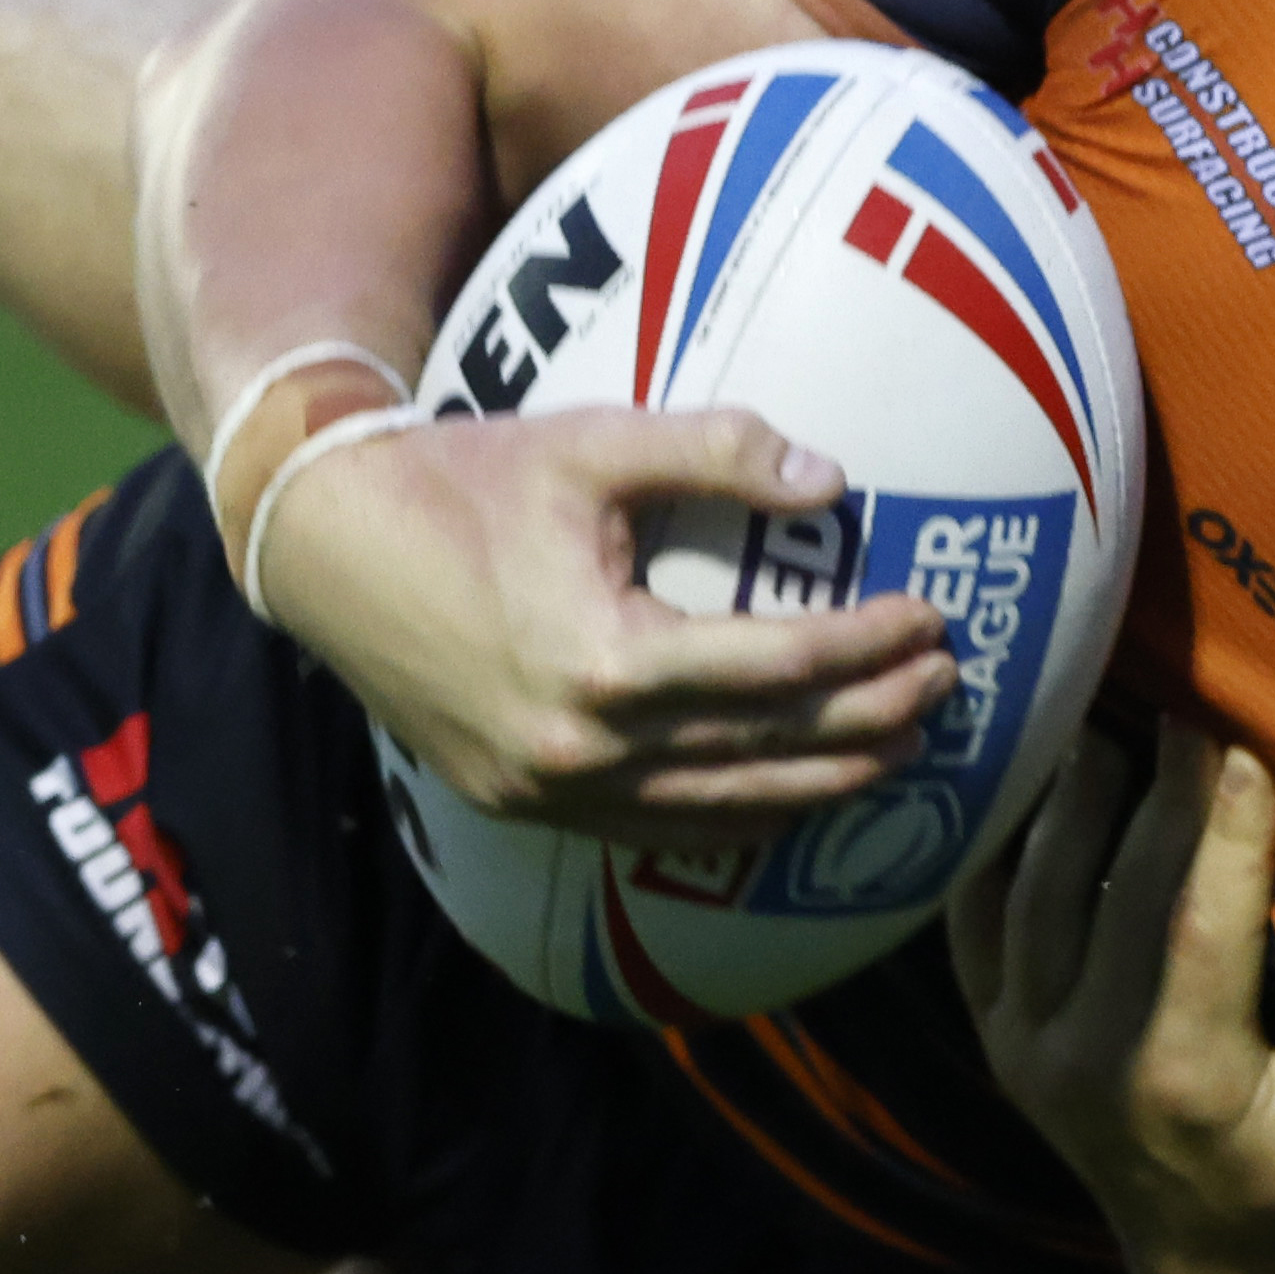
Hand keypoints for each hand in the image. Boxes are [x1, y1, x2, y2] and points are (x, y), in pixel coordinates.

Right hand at [246, 403, 955, 845]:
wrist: (328, 546)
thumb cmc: (463, 480)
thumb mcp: (591, 444)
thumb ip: (715, 453)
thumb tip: (830, 481)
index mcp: (605, 658)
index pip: (780, 667)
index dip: (870, 645)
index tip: (933, 614)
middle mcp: (583, 748)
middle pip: (767, 750)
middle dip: (871, 722)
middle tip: (946, 688)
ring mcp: (551, 793)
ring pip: (721, 811)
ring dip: (821, 786)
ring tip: (898, 754)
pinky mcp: (526, 807)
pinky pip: (658, 829)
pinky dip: (738, 819)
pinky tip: (791, 799)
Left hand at [951, 723, 1274, 1273]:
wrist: (1220, 1271)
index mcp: (1187, 1078)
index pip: (1199, 926)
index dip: (1223, 833)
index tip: (1242, 749)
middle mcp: (1089, 1059)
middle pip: (1111, 894)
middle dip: (1150, 795)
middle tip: (1177, 707)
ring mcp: (1028, 1049)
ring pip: (1031, 900)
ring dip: (1062, 808)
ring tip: (1095, 726)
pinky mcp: (999, 1041)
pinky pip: (973, 931)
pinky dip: (987, 856)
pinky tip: (1018, 788)